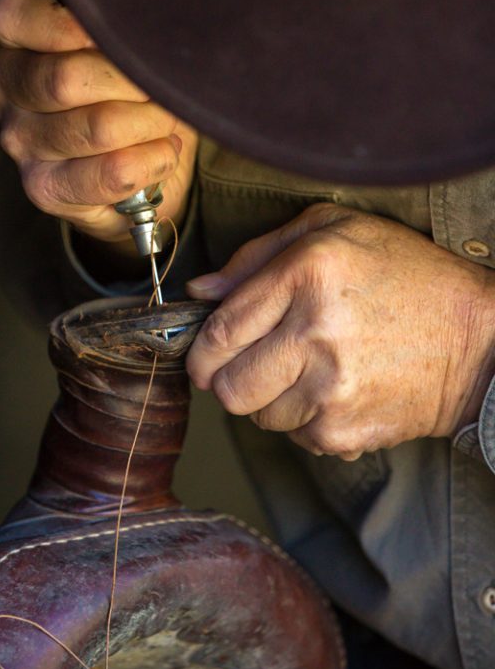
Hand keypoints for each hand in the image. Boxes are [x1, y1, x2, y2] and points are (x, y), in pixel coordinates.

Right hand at [0, 0, 196, 245]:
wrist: (139, 151)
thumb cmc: (129, 76)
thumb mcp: (122, 32)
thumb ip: (120, 16)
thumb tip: (146, 29)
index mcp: (11, 31)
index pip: (16, 13)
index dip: (75, 22)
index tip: (120, 32)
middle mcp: (2, 82)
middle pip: (67, 79)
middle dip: (134, 82)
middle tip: (163, 84)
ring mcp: (17, 138)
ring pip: (98, 128)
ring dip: (151, 122)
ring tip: (166, 118)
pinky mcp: (42, 187)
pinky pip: (112, 173)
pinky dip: (153, 159)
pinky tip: (162, 150)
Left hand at [186, 203, 494, 458]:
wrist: (479, 339)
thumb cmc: (403, 275)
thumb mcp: (332, 231)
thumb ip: (256, 256)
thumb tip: (201, 291)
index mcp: (306, 274)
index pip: (220, 330)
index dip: (201, 349)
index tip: (205, 353)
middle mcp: (314, 332)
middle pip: (228, 386)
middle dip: (228, 380)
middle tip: (250, 366)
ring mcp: (330, 387)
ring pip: (258, 416)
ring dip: (270, 399)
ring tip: (308, 370)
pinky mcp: (345, 430)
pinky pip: (295, 437)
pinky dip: (305, 420)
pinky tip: (335, 391)